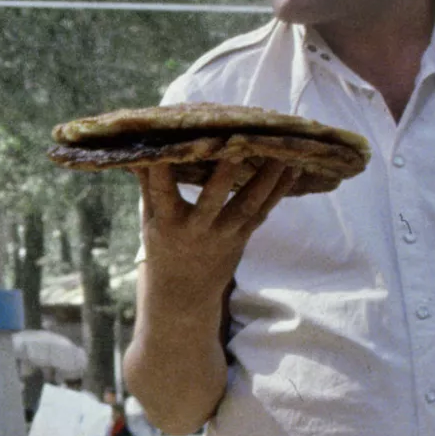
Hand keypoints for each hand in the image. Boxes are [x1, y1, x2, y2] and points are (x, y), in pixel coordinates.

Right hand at [135, 158, 298, 300]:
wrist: (184, 293)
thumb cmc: (163, 246)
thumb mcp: (149, 218)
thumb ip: (148, 183)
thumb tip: (141, 145)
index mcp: (167, 223)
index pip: (162, 191)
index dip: (163, 168)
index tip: (169, 142)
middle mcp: (196, 229)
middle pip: (212, 201)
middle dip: (224, 175)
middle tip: (237, 146)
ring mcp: (223, 235)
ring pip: (248, 205)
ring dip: (266, 179)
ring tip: (282, 151)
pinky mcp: (242, 237)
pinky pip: (263, 212)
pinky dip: (278, 190)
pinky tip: (293, 169)